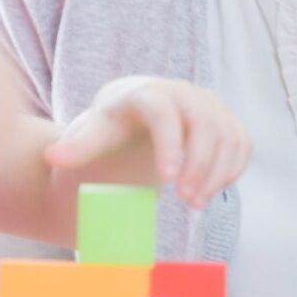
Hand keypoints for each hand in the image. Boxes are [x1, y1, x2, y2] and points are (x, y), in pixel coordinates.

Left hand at [43, 76, 250, 208]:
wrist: (134, 118)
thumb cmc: (110, 128)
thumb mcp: (92, 135)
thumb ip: (78, 146)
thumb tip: (55, 156)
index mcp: (148, 92)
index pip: (164, 112)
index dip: (170, 144)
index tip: (167, 180)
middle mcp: (185, 93)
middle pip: (205, 122)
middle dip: (201, 164)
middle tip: (187, 201)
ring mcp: (210, 105)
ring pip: (229, 134)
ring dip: (218, 172)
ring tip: (196, 203)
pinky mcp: (226, 121)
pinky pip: (241, 143)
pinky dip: (233, 168)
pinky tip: (213, 190)